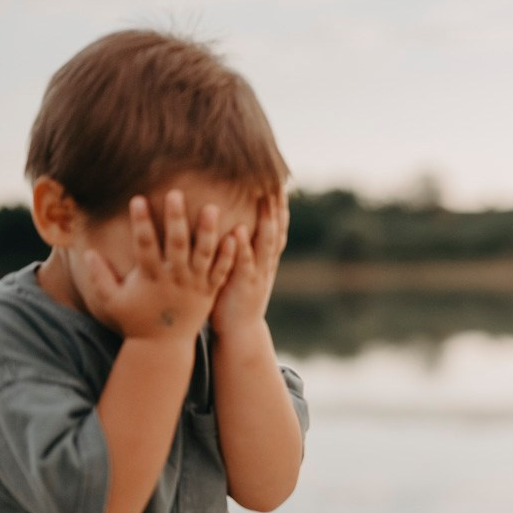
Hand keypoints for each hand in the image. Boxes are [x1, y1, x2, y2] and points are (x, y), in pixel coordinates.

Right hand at [85, 192, 235, 340]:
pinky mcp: (210, 291)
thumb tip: (87, 251)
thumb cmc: (136, 320)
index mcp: (150, 278)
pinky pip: (221, 271)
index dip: (141, 223)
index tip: (138, 198)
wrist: (164, 346)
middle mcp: (175, 279)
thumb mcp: (112, 301)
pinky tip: (236, 235)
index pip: (144, 245)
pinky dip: (228, 254)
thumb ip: (99, 277)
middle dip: (177, 219)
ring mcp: (195, 285)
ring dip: (208, 231)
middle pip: (177, 244)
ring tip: (212, 208)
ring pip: (204, 254)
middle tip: (177, 194)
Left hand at [211, 191, 287, 336]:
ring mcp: (258, 273)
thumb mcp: (241, 269)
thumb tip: (232, 222)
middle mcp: (266, 263)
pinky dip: (242, 247)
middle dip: (277, 206)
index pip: (278, 227)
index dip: (280, 206)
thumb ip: (240, 248)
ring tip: (264, 199)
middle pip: (276, 229)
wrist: (239, 331)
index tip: (279, 182)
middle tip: (277, 182)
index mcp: (266, 258)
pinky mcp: (245, 285)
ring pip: (267, 243)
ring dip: (266, 221)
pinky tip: (238, 231)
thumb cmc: (233, 297)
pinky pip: (244, 263)